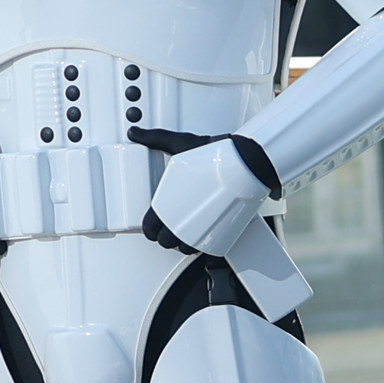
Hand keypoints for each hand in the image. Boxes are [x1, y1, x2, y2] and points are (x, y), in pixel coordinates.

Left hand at [145, 137, 273, 257]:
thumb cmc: (216, 154)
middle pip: (166, 242)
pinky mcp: (220, 236)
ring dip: (184, 243)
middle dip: (167, 236)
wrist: (248, 163)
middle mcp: (180, 223)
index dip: (150, 227)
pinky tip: (203, 236)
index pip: (149, 228)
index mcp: (165, 205)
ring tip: (187, 233)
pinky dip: (202, 246)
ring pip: (185, 249)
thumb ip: (155, 139)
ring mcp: (200, 232)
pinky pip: (205, 250)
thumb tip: (135, 132)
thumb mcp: (180, 143)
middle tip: (171, 227)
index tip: (154, 225)